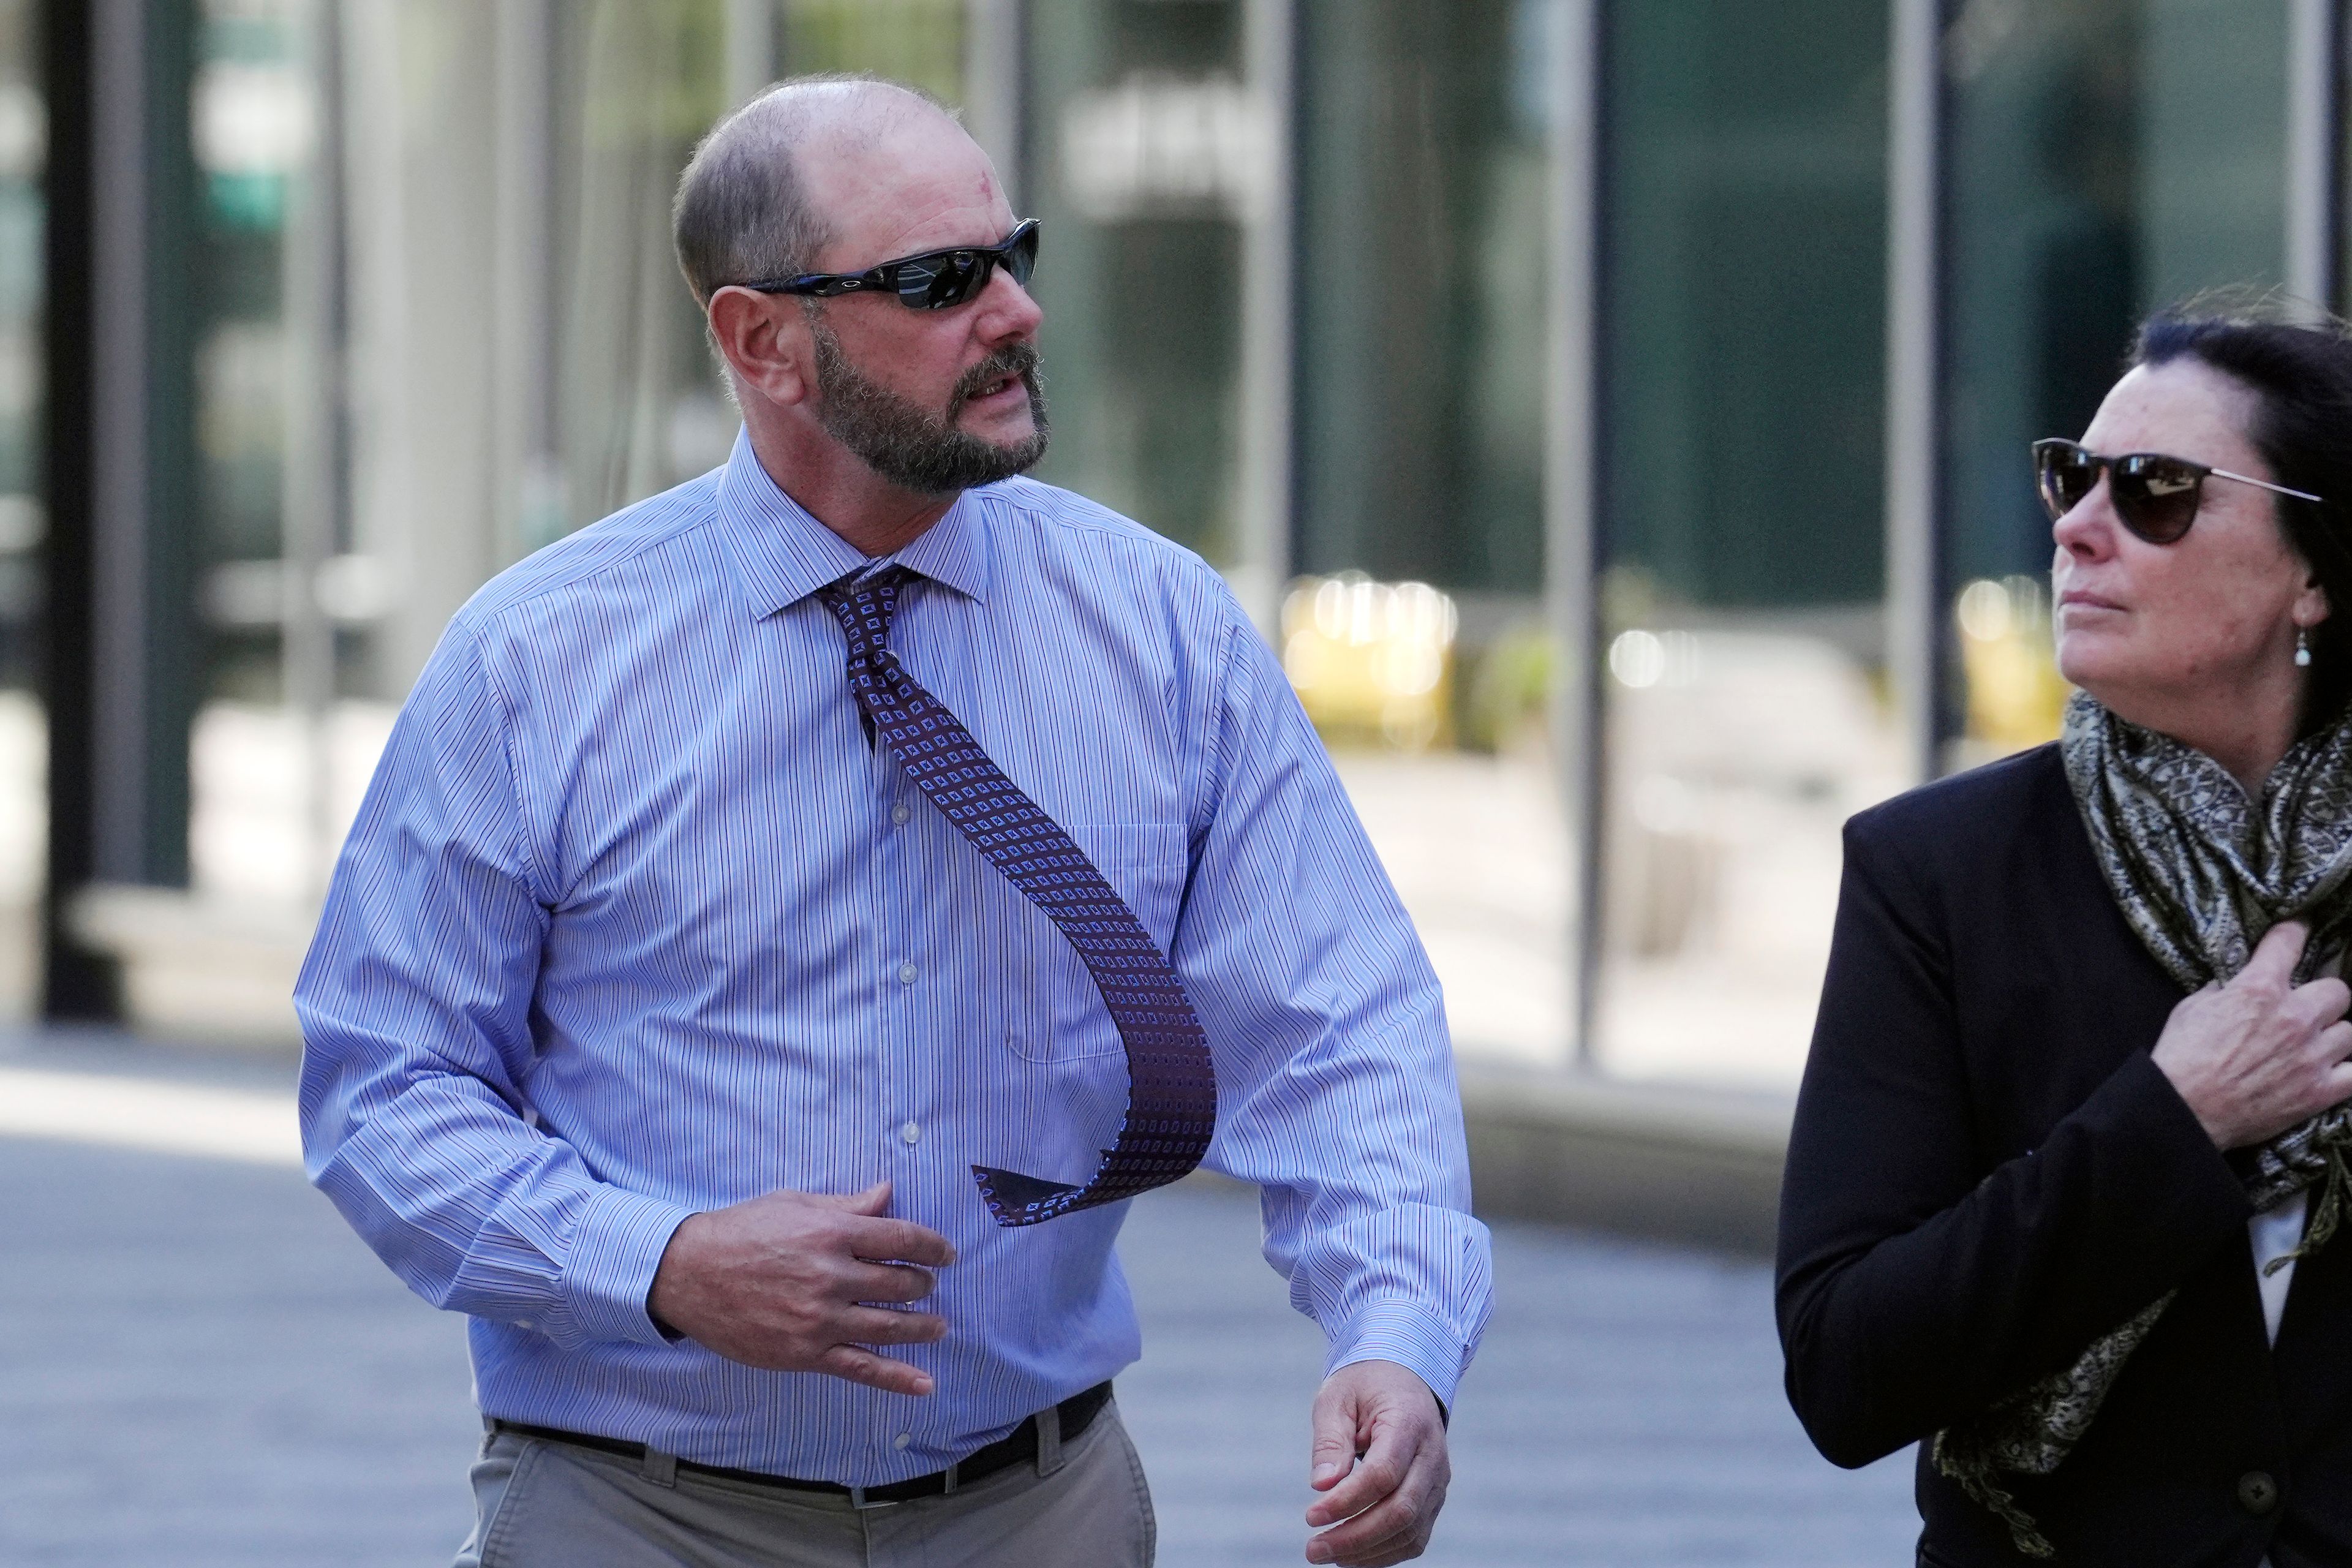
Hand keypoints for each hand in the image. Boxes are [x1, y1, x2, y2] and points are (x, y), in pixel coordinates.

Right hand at [645, 1180, 955, 1393]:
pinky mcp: (804, 1353)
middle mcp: (831, 1276)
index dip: (933, 1246)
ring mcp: (819, 1319)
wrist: (687, 1273)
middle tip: (928, 1284)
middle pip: (900, 1283)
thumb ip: (847, 1205)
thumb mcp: (794, 1205)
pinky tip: (925, 1383)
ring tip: (938, 1326)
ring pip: (888, 1327)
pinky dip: (897, 1378)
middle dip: (923, 1284)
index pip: (902, 1238)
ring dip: (922, 1326)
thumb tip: (888, 1193)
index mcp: (832, 1232)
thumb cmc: (740, 1231)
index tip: (946, 1253)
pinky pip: (861, 1368)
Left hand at [1302, 1360, 1450, 1565]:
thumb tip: (1322, 1486)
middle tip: (1313, 1549)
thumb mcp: (1337, 1397)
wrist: (1402, 1378)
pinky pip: (1415, 1536)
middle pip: (1401, 1510)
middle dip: (1355, 1537)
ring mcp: (1438, 1480)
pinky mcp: (1433, 1498)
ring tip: (1326, 1553)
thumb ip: (1331, 1440)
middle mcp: (1432, 1455)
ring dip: (1367, 1551)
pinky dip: (1384, 1553)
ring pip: (1410, 1531)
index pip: (1383, 1473)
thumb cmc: (1364, 1386)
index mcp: (1409, 1421)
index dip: (1347, 1501)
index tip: (1311, 1516)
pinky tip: (1351, 1554)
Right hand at [2152, 920, 2351, 1149]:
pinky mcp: (2320, 1091)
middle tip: (2306, 1008)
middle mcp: (2293, 1016)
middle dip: (2323, 998)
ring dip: (2333, 1036)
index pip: (2289, 941)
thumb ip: (2223, 993)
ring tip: (2314, 1045)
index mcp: (2258, 988)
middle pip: (2338, 990)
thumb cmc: (2181, 1058)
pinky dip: (2345, 1071)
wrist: (2183, 1109)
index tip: (2296, 933)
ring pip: (2350, 1032)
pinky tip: (2330, 1071)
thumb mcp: (2191, 1008)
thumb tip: (2232, 988)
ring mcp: (2312, 1055)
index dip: (2293, 932)